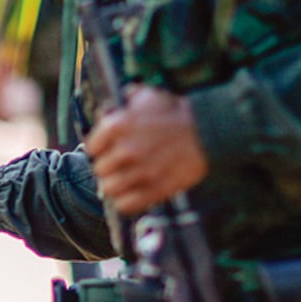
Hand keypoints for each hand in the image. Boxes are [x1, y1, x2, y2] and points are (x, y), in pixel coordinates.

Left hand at [84, 86, 208, 214]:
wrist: (208, 130)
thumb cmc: (177, 113)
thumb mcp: (149, 96)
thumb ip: (127, 100)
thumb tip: (114, 105)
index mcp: (118, 126)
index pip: (92, 148)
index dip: (99, 149)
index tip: (106, 151)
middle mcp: (126, 150)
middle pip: (100, 170)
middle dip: (108, 168)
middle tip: (117, 166)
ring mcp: (141, 172)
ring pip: (109, 189)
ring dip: (115, 186)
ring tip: (123, 182)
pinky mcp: (156, 189)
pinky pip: (127, 204)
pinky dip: (126, 202)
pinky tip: (132, 194)